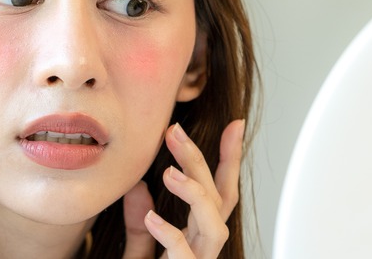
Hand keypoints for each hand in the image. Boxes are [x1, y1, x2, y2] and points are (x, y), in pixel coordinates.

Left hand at [122, 119, 244, 258]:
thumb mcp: (138, 252)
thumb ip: (139, 227)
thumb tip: (137, 187)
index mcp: (196, 237)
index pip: (219, 193)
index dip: (229, 159)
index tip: (234, 125)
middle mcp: (203, 248)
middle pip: (216, 200)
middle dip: (199, 161)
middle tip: (174, 131)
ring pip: (214, 226)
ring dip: (195, 194)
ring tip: (169, 173)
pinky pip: (184, 256)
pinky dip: (170, 234)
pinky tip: (152, 218)